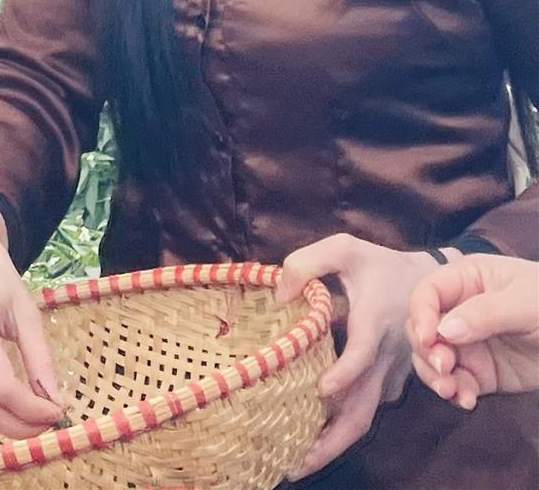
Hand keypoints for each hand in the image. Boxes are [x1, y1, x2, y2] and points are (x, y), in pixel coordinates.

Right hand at [0, 199, 63, 437]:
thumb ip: (41, 359)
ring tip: (32, 418)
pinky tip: (10, 403)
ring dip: (3, 424)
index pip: (2, 387)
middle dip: (18, 427)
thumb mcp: (27, 311)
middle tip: (47, 424)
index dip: (32, 410)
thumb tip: (56, 403)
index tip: (58, 412)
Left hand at [280, 233, 444, 476]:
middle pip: (362, 411)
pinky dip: (339, 429)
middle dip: (330, 441)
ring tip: (293, 465)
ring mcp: (389, 376)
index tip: (321, 391)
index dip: (343, 374)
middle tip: (293, 465)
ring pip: (363, 419)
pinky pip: (364, 410)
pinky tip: (307, 440)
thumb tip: (280, 294)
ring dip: (332, 444)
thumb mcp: (345, 247)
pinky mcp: (388, 383)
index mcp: (373, 324)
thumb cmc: (380, 264)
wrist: (433, 283)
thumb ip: (308, 262)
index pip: (360, 356)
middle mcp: (384, 359)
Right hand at [407, 254, 538, 408]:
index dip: (422, 314)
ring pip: (433, 359)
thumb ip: (485, 312)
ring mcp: (470, 344)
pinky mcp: (482, 373)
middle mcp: (460, 312)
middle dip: (427, 350)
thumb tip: (444, 331)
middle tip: (444, 367)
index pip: (428, 293)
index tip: (430, 338)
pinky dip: (456, 393)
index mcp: (467, 281)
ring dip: (436, 376)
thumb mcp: (526, 302)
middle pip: (424, 329)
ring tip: (452, 390)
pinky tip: (466, 401)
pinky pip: (458, 383)